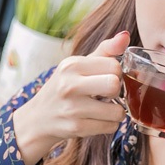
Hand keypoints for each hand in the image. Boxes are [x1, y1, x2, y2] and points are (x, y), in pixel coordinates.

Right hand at [12, 29, 129, 164]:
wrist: (39, 118)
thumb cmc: (65, 87)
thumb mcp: (78, 65)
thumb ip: (104, 51)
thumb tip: (125, 36)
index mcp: (71, 65)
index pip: (113, 65)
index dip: (116, 73)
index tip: (106, 78)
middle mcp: (69, 85)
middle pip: (114, 85)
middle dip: (117, 92)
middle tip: (107, 94)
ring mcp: (72, 108)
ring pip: (117, 111)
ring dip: (115, 112)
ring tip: (103, 109)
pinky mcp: (76, 128)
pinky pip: (111, 127)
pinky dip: (109, 125)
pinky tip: (97, 120)